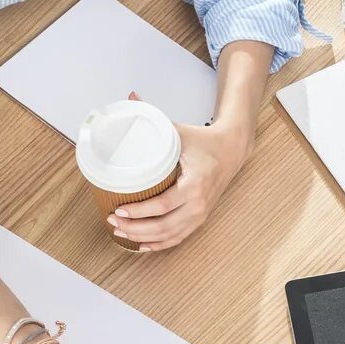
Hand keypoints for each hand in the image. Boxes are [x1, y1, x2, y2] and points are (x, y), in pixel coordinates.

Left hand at [110, 101, 246, 251]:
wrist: (231, 151)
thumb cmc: (204, 141)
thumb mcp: (178, 130)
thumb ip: (153, 116)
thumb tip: (129, 98)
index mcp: (195, 184)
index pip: (163, 204)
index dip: (140, 211)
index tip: (119, 209)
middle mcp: (199, 204)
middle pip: (163, 226)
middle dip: (135, 228)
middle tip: (113, 221)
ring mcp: (201, 215)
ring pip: (169, 236)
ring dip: (143, 238)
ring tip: (120, 232)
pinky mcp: (200, 219)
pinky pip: (177, 238)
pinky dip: (159, 244)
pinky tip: (142, 245)